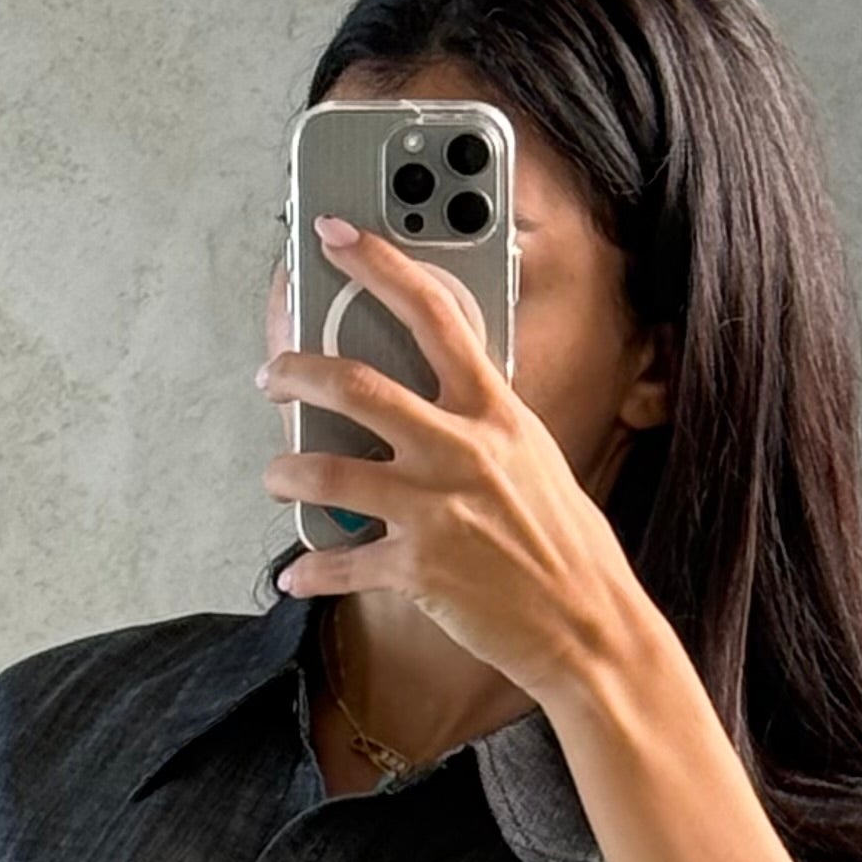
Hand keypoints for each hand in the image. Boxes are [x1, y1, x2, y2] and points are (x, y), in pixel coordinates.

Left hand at [256, 215, 645, 709]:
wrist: (588, 626)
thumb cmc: (568, 545)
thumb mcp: (536, 458)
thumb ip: (486, 424)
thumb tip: (443, 403)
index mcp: (495, 412)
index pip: (433, 314)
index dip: (378, 264)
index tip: (335, 235)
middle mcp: (460, 450)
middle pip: (355, 386)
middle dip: (297, 372)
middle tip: (273, 376)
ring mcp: (434, 509)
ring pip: (327, 472)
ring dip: (287, 472)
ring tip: (277, 476)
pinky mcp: (417, 569)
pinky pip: (342, 564)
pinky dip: (312, 570)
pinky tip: (295, 574)